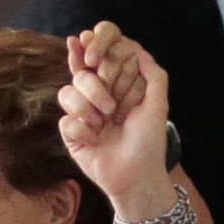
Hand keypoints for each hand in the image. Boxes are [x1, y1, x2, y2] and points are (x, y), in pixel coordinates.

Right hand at [59, 23, 177, 223]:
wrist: (136, 176)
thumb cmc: (149, 142)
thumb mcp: (158, 105)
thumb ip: (153, 74)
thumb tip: (135, 47)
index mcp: (117, 85)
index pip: (100, 55)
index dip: (97, 50)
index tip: (96, 56)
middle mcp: (97, 94)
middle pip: (82, 69)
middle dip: (97, 85)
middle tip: (112, 106)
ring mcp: (81, 112)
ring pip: (68, 91)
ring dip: (88, 108)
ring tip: (104, 124)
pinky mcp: (70, 132)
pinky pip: (65, 120)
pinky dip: (82, 130)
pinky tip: (94, 140)